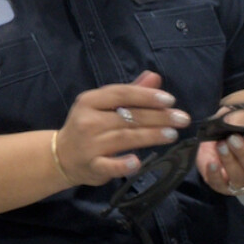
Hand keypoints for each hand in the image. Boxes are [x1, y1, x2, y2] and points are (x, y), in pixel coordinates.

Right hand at [55, 70, 192, 185]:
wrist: (61, 156)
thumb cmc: (88, 126)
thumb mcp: (103, 105)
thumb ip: (129, 93)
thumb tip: (155, 77)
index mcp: (89, 101)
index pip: (120, 94)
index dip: (146, 96)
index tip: (170, 100)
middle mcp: (87, 121)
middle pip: (127, 117)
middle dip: (158, 117)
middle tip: (182, 119)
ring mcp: (88, 144)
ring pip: (124, 138)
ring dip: (150, 136)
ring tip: (172, 134)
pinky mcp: (91, 166)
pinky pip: (109, 165)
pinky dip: (123, 165)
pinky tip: (137, 162)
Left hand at [197, 105, 243, 196]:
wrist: (220, 134)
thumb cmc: (240, 126)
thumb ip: (243, 118)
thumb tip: (235, 125)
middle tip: (231, 139)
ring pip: (241, 180)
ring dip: (230, 161)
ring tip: (220, 145)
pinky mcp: (225, 186)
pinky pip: (221, 186)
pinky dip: (215, 175)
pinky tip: (211, 162)